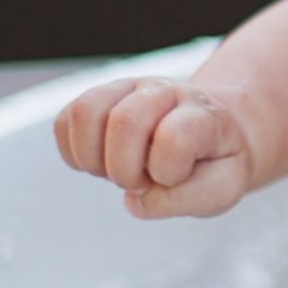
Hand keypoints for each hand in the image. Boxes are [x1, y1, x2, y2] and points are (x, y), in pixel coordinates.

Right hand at [54, 76, 256, 219]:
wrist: (214, 134)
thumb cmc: (216, 163)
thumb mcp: (222, 189)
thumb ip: (187, 198)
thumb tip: (135, 199)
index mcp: (202, 114)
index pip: (173, 138)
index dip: (168, 173)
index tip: (175, 179)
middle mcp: (164, 91)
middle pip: (123, 120)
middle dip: (124, 170)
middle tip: (140, 181)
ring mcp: (129, 88)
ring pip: (85, 111)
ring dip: (93, 158)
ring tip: (116, 171)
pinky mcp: (100, 97)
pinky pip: (65, 120)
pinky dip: (74, 152)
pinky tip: (100, 164)